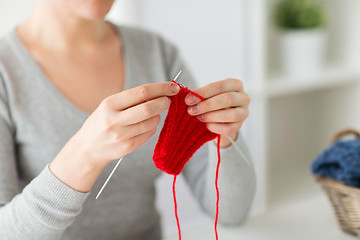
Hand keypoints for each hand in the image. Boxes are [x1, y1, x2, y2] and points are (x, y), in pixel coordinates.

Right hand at [50, 82, 179, 191]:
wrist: (88, 148)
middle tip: (169, 100)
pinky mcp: (128, 147)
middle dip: (163, 102)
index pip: (141, 92)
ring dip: (158, 116)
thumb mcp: (110, 106)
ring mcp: (121, 135)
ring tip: (153, 114)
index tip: (173, 87)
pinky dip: (152, 127)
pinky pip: (149, 134)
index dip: (161, 88)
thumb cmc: (102, 122)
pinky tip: (145, 125)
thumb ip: (132, 99)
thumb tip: (160, 92)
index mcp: (109, 104)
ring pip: (151, 122)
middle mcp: (114, 120)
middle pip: (148, 108)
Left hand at [185, 79, 249, 147]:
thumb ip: (201, 95)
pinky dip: (216, 127)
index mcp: (235, 84)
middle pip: (227, 99)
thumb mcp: (209, 95)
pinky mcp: (240, 125)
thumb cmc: (214, 101)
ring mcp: (244, 112)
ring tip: (199, 117)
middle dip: (207, 105)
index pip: (219, 86)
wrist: (222, 117)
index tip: (189, 99)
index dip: (203, 92)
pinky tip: (207, 125)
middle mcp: (243, 97)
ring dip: (212, 116)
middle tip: (192, 110)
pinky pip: (229, 128)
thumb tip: (189, 98)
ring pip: (231, 115)